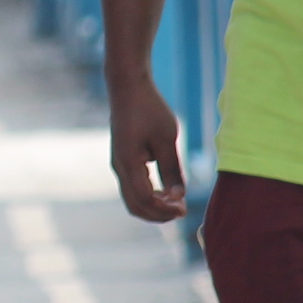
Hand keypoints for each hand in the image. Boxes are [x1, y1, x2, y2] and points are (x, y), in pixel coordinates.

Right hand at [109, 74, 188, 222]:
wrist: (128, 88)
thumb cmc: (149, 109)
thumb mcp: (167, 139)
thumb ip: (172, 169)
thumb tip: (178, 196)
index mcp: (128, 163)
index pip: (145, 199)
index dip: (164, 209)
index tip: (184, 209)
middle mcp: (119, 167)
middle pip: (135, 205)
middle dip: (158, 214)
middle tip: (182, 212)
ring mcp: (119, 164)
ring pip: (132, 199)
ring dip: (153, 206)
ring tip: (176, 203)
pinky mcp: (122, 160)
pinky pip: (132, 188)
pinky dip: (148, 196)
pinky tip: (165, 191)